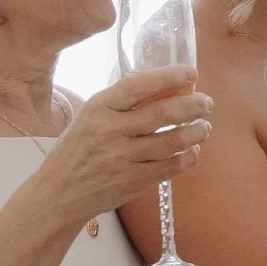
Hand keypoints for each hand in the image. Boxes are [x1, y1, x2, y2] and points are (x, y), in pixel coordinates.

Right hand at [44, 68, 212, 222]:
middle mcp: (110, 130)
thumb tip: (166, 89)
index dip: (169, 76)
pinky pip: (171, 166)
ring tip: (205, 127)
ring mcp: (122, 157)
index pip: (139, 85)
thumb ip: (121, 105)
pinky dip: (188, 157)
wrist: (58, 193)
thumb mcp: (89, 118)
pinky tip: (193, 150)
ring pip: (173, 141)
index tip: (191, 72)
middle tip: (207, 103)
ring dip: (196, 132)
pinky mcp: (133, 181)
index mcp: (98, 108)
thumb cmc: (77, 150)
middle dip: (193, 105)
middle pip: (164, 113)